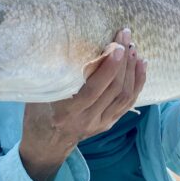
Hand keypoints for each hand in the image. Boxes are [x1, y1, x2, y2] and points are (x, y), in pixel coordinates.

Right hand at [19, 28, 145, 180]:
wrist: (46, 143)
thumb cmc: (38, 111)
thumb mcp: (41, 94)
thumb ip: (56, 76)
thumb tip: (70, 44)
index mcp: (66, 112)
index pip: (93, 90)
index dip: (108, 68)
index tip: (115, 46)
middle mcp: (86, 119)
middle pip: (113, 90)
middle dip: (122, 61)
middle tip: (125, 37)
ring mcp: (100, 123)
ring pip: (124, 96)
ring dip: (131, 69)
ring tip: (133, 47)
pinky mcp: (109, 123)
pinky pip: (128, 102)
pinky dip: (137, 82)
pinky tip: (141, 64)